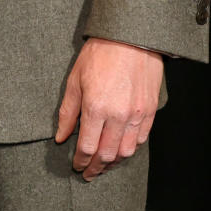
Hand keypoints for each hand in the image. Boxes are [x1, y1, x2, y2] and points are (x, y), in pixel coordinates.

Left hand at [55, 38, 162, 180]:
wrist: (131, 37)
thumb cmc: (100, 54)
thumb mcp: (75, 80)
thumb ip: (67, 112)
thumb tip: (60, 136)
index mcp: (96, 107)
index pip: (86, 146)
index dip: (80, 161)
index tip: (76, 166)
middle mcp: (118, 115)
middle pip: (106, 154)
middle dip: (96, 167)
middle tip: (88, 173)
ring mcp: (137, 114)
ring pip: (126, 151)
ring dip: (113, 163)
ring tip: (104, 165)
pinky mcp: (150, 111)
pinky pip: (141, 139)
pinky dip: (129, 149)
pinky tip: (121, 150)